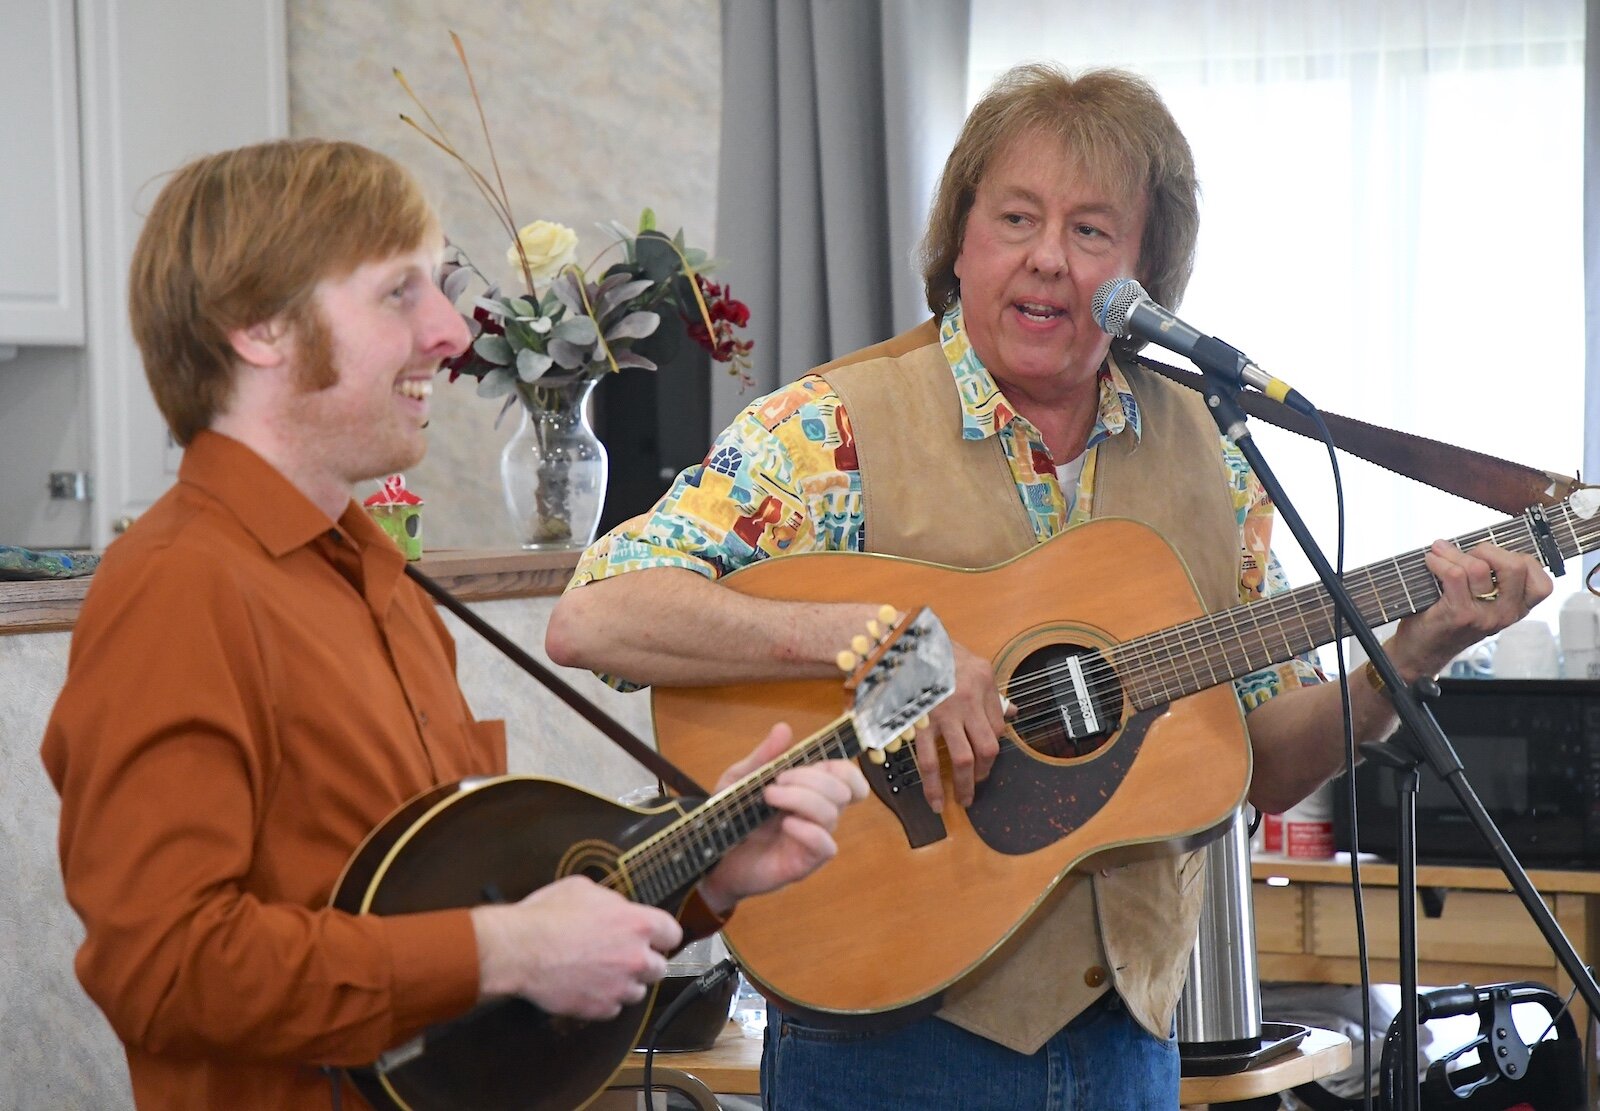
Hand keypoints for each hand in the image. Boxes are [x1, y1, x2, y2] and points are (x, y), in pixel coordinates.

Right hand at [470, 875, 681, 1019]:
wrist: (520, 949)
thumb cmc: (548, 914)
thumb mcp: (584, 889)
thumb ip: (612, 902)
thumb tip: (617, 909)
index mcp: (638, 923)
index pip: (672, 934)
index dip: (661, 936)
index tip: (653, 938)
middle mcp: (636, 957)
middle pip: (660, 967)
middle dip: (644, 962)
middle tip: (623, 955)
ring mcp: (620, 987)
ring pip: (638, 991)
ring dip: (625, 983)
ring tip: (602, 972)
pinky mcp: (601, 1008)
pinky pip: (613, 1008)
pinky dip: (604, 1000)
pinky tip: (587, 986)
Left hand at [698, 722, 867, 912]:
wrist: (711, 857)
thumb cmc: (731, 817)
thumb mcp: (740, 779)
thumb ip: (763, 757)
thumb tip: (784, 728)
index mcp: (809, 790)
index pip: (848, 777)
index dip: (843, 768)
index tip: (811, 762)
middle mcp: (817, 814)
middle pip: (842, 790)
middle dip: (810, 778)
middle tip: (776, 782)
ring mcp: (812, 839)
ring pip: (832, 813)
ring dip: (801, 798)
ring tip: (768, 797)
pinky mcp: (804, 863)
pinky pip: (825, 846)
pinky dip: (808, 830)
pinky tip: (785, 825)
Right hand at [915, 641, 1005, 812]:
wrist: (901, 643)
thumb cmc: (938, 653)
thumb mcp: (975, 664)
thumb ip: (992, 692)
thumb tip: (1011, 713)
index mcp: (983, 682)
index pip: (998, 727)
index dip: (992, 746)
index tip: (985, 757)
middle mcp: (967, 698)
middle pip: (987, 747)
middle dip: (984, 773)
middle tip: (978, 786)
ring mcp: (943, 712)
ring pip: (962, 758)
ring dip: (964, 784)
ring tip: (963, 799)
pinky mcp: (920, 722)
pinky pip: (929, 759)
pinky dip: (933, 784)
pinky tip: (935, 799)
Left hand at [1388, 540, 1551, 678]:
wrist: (1422, 650)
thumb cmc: (1449, 617)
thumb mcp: (1482, 601)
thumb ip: (1493, 577)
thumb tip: (1481, 543)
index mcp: (1517, 608)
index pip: (1542, 582)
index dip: (1520, 559)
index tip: (1494, 557)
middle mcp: (1506, 613)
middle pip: (1515, 566)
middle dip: (1487, 549)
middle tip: (1466, 553)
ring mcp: (1483, 615)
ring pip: (1479, 567)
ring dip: (1453, 553)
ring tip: (1439, 553)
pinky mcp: (1459, 614)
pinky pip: (1454, 574)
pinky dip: (1439, 561)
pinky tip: (1431, 561)